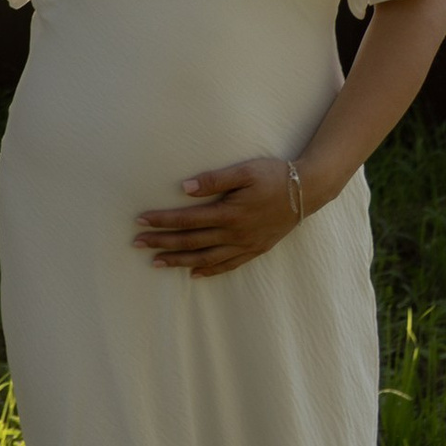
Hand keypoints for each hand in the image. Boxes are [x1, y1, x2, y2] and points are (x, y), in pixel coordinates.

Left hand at [133, 155, 302, 278]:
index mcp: (229, 213)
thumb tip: (185, 188)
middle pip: (191, 241)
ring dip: (179, 261)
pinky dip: (209, 271)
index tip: (140, 221)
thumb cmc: (275, 176)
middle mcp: (235, 233)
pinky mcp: (255, 249)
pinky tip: (194, 274)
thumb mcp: (245, 171)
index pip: (187, 219)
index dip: (162, 221)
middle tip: (137, 244)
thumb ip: (215, 180)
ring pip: (206, 258)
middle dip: (162, 243)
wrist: (308, 191)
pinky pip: (228, 265)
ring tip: (157, 263)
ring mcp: (245, 244)